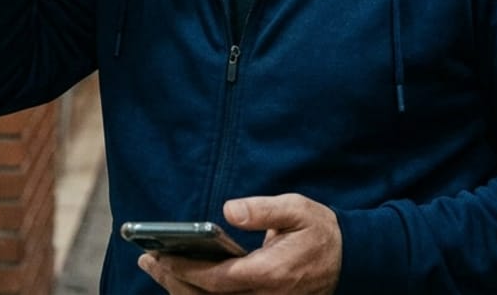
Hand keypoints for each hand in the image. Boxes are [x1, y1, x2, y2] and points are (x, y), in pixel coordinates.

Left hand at [138, 195, 341, 293]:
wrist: (349, 260)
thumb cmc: (320, 231)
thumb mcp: (297, 210)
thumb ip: (263, 210)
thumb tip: (229, 210)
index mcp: (271, 273)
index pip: (218, 279)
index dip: (185, 270)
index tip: (159, 256)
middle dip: (174, 280)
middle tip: (147, 260)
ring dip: (181, 290)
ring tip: (156, 267)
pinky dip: (198, 294)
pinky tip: (181, 279)